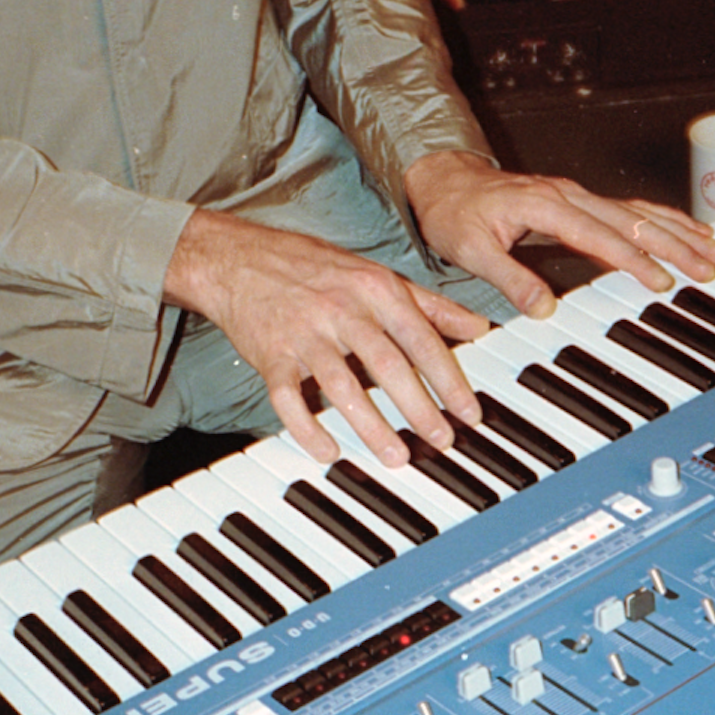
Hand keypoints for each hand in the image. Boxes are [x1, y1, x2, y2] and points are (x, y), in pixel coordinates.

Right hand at [165, 208, 489, 467]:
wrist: (235, 257)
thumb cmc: (312, 267)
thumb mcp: (376, 274)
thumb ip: (429, 304)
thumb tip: (479, 326)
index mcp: (374, 289)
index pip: (420, 338)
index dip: (448, 377)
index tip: (468, 411)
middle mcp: (342, 309)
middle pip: (386, 363)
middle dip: (418, 406)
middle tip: (441, 440)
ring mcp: (304, 332)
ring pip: (341, 385)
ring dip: (371, 425)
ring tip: (396, 456)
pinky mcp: (271, 354)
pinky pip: (288, 398)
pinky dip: (307, 428)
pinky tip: (328, 451)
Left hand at [403, 151, 714, 320]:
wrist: (442, 181)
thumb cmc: (454, 213)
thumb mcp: (469, 250)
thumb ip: (508, 277)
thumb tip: (544, 307)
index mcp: (545, 205)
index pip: (600, 236)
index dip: (633, 260)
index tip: (661, 280)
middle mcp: (567, 195)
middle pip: (632, 220)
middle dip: (675, 244)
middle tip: (709, 266)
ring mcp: (575, 196)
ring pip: (638, 211)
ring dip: (678, 229)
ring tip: (714, 247)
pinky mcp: (577, 202)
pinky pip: (628, 209)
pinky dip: (661, 219)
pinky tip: (684, 230)